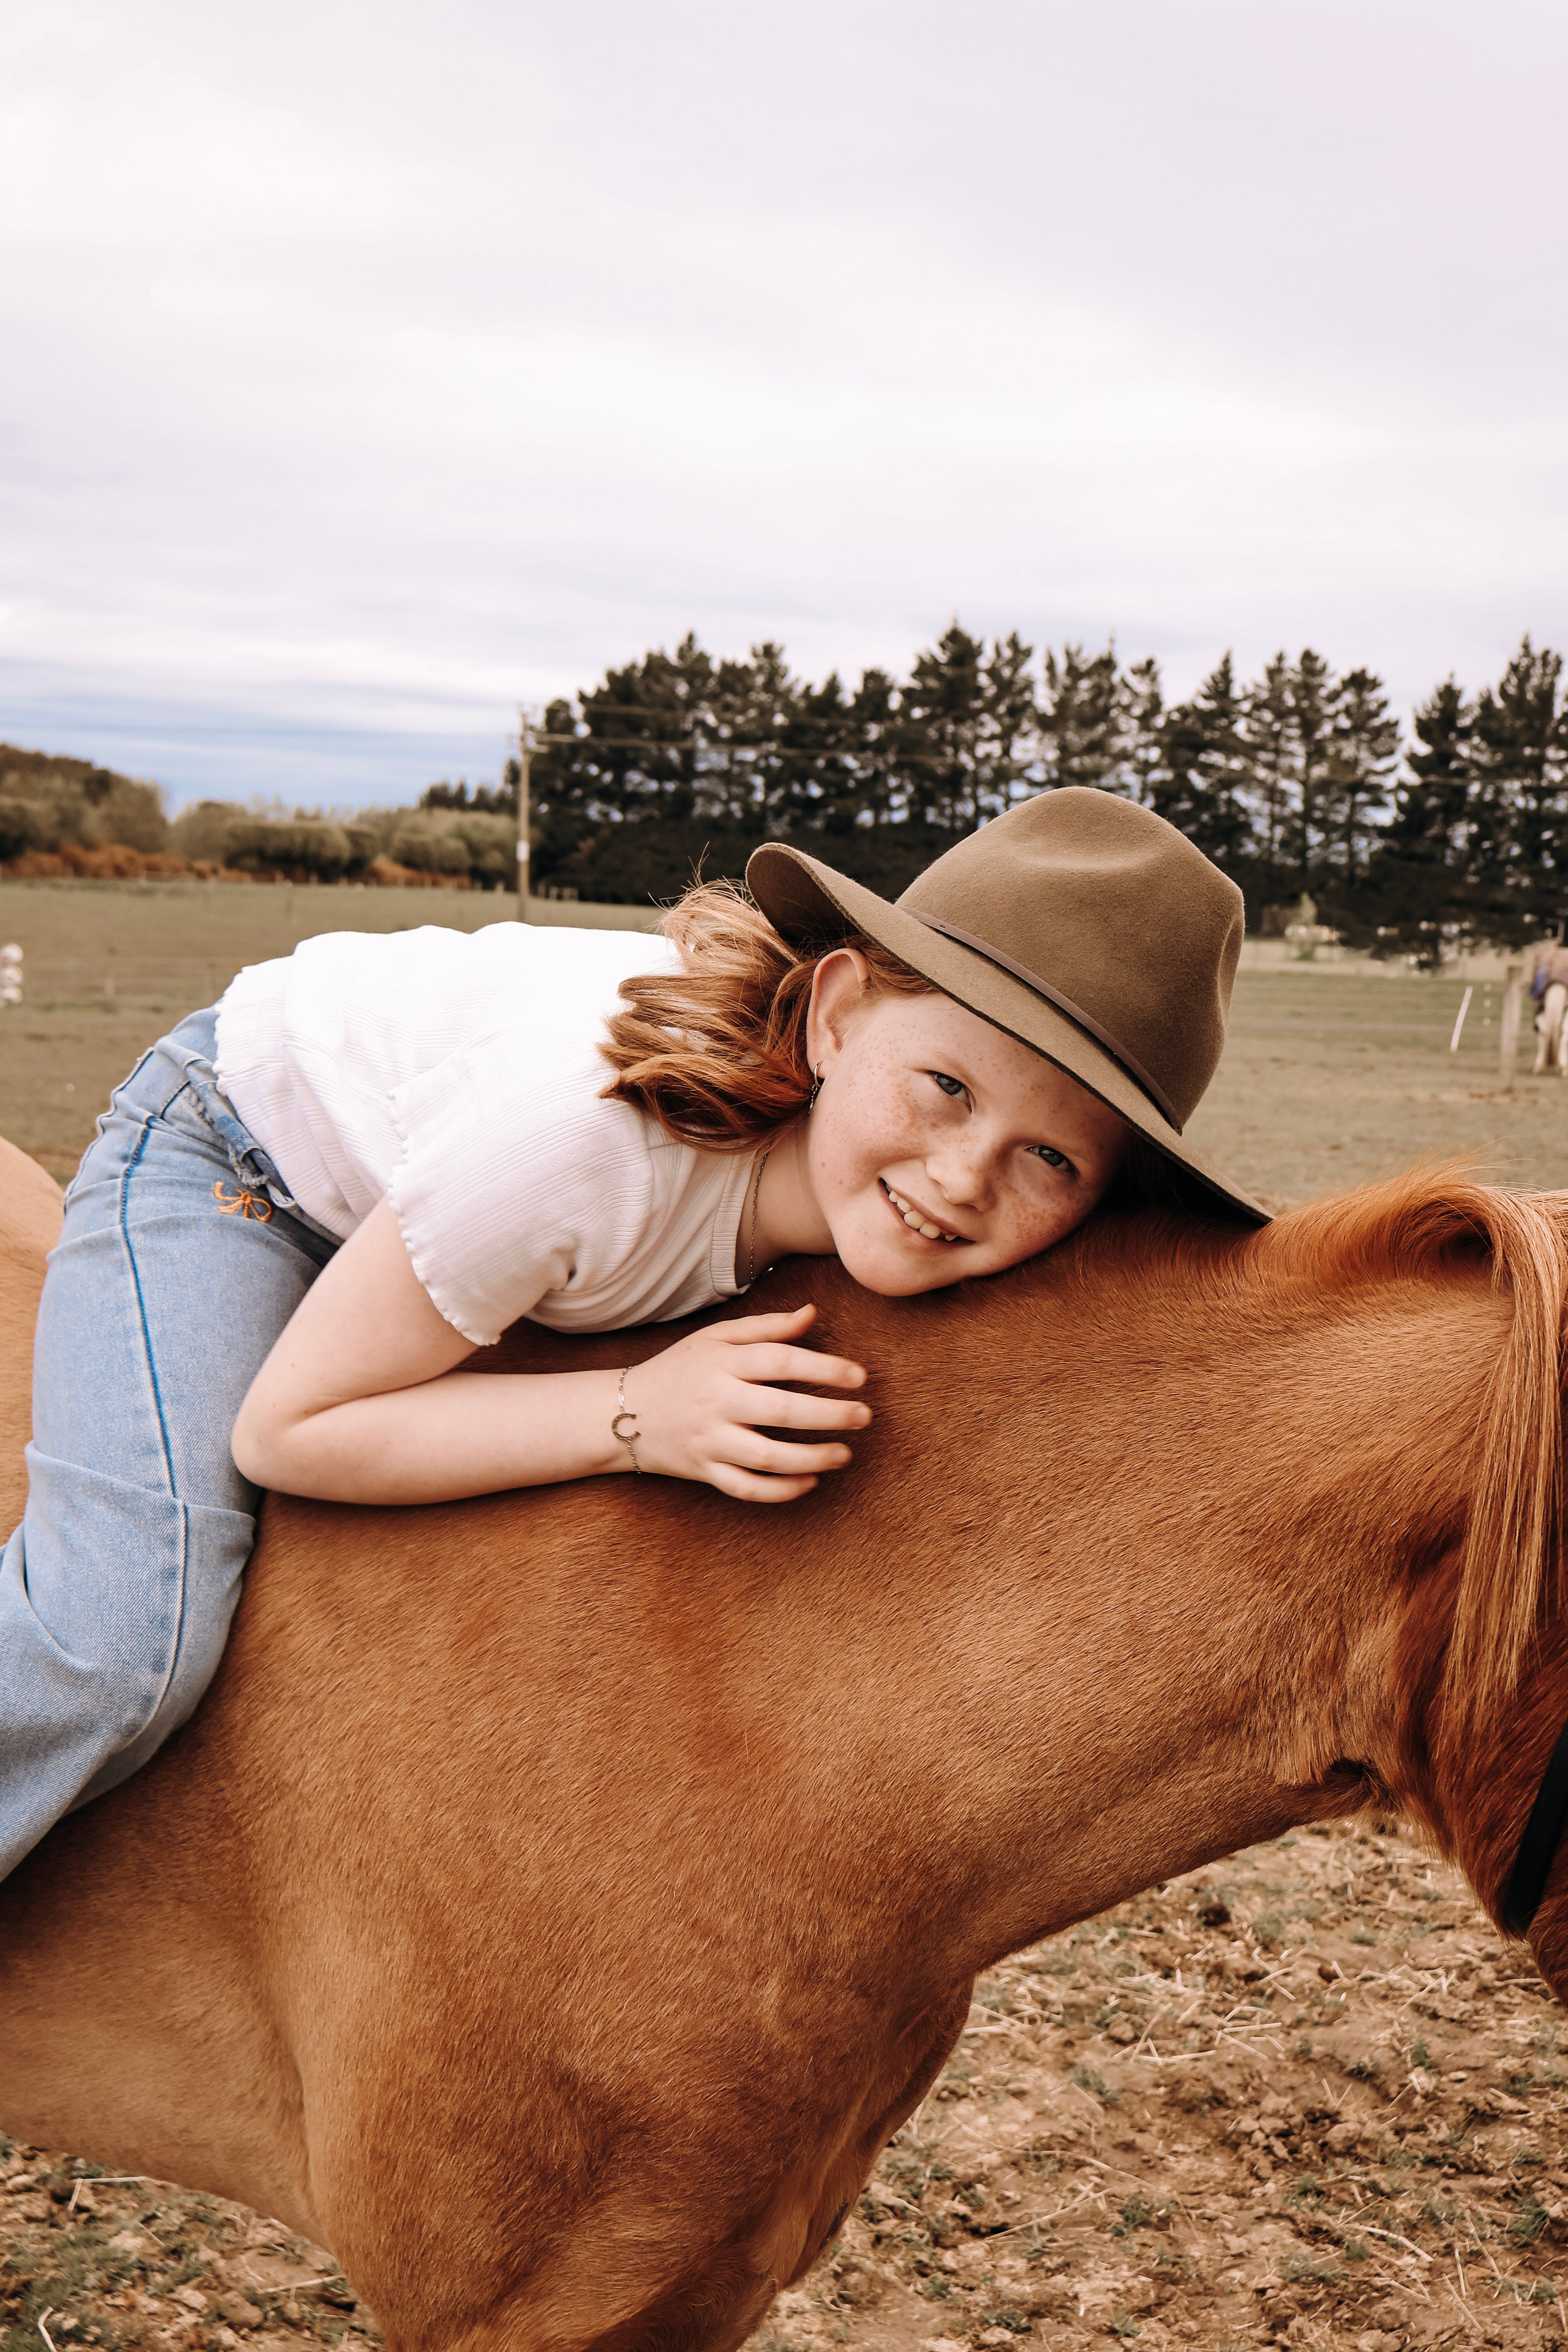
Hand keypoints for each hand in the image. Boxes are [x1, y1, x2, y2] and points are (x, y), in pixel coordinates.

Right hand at [623, 1304, 869, 1503]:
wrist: (623, 1413)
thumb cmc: (680, 1369)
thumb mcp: (716, 1338)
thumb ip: (766, 1328)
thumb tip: (813, 1313)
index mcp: (722, 1363)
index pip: (780, 1361)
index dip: (824, 1368)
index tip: (859, 1377)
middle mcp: (715, 1402)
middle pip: (780, 1411)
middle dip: (829, 1416)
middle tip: (864, 1416)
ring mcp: (709, 1441)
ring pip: (766, 1458)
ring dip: (812, 1458)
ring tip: (846, 1454)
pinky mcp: (704, 1472)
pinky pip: (746, 1489)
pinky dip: (780, 1491)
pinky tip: (811, 1483)